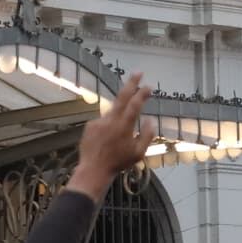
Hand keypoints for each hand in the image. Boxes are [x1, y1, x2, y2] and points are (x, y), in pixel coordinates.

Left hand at [68, 76, 152, 194]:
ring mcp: (99, 121)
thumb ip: (147, 135)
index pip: (135, 104)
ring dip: (118, 118)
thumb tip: (151, 121)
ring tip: (116, 138)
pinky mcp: (90, 125)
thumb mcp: (138, 153)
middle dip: (131, 83)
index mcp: (124, 126)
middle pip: (122, 96)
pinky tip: (106, 142)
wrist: (93, 170)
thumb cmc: (118, 163)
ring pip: (112, 113)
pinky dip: (107, 128)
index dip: (143, 93)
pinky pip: (103, 122)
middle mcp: (111, 120)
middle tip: (138, 72)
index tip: (149, 86)